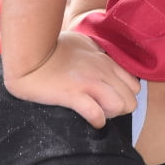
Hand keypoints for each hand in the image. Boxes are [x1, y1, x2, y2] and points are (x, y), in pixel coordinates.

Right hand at [4, 31, 139, 127]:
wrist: (30, 56)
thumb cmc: (53, 48)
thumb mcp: (82, 43)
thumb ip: (96, 51)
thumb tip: (102, 57)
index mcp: (105, 60)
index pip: (134, 84)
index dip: (125, 96)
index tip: (112, 99)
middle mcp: (102, 71)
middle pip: (131, 99)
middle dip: (121, 109)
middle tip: (105, 109)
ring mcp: (88, 82)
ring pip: (120, 106)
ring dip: (111, 115)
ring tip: (98, 114)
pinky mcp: (73, 94)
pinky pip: (96, 114)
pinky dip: (97, 121)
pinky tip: (90, 120)